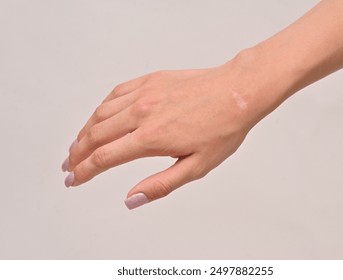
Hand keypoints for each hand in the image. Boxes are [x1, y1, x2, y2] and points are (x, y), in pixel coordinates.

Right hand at [62, 53, 285, 209]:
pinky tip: (99, 116)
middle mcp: (142, 113)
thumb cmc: (223, 129)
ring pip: (101, 113)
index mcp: (151, 138)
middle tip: (69, 166)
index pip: (104, 158)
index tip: (73, 179)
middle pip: (95, 135)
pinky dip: (102, 108)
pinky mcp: (151, 80)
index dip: (84, 171)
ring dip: (84, 131)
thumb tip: (132, 200)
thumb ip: (161, 185)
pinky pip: (116, 93)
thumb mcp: (197, 167)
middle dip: (77, 154)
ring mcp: (145, 93)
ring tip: (77, 145)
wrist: (238, 92)